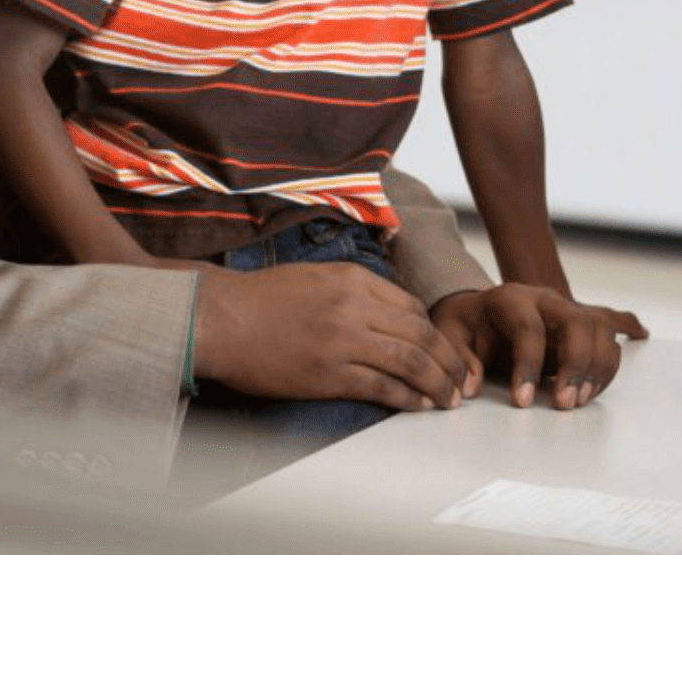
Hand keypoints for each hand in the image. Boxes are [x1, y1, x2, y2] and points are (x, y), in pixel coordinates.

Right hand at [192, 262, 469, 409]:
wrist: (220, 318)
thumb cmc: (262, 298)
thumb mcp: (318, 276)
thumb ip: (357, 290)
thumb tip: (392, 311)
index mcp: (355, 281)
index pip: (413, 308)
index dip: (434, 332)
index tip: (441, 350)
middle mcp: (356, 308)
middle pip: (421, 335)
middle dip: (448, 360)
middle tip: (461, 379)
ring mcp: (344, 342)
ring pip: (410, 362)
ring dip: (436, 383)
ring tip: (449, 399)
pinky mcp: (328, 375)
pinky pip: (381, 387)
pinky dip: (406, 398)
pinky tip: (419, 405)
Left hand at [429, 285, 648, 408]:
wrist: (485, 310)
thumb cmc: (468, 324)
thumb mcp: (450, 335)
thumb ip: (458, 359)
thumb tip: (470, 388)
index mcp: (511, 298)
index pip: (529, 328)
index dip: (528, 366)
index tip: (521, 402)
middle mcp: (547, 299)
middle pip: (578, 322)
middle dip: (576, 365)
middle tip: (564, 403)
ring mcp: (570, 309)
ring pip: (601, 330)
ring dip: (597, 368)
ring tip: (577, 402)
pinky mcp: (583, 325)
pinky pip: (609, 341)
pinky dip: (606, 368)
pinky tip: (591, 392)